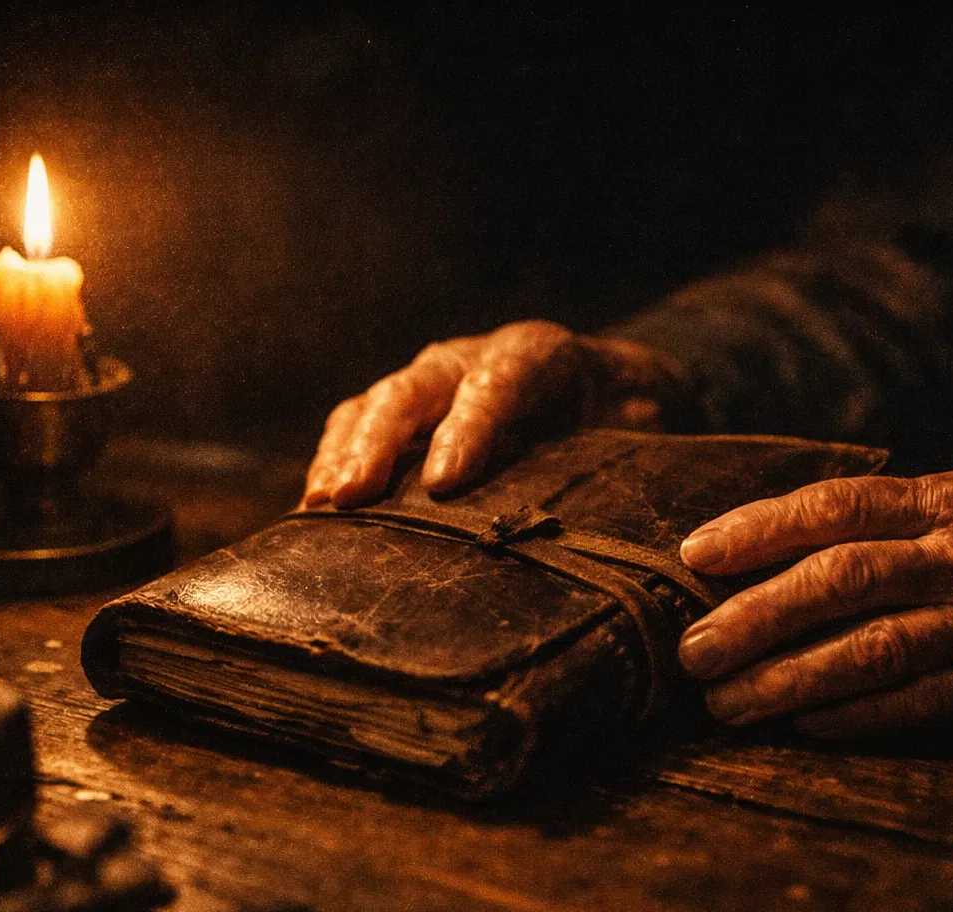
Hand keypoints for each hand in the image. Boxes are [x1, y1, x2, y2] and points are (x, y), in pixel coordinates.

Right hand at [300, 320, 693, 507]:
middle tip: (351, 496)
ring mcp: (430, 384)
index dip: (467, 429)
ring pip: (372, 407)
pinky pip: (356, 430)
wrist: (604, 393)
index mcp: (536, 355)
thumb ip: (620, 449)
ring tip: (322, 505)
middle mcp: (470, 359)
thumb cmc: (622, 417)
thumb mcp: (637, 426)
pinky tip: (314, 515)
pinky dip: (333, 467)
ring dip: (342, 456)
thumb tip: (611, 505)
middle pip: (414, 391)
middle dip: (378, 444)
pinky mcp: (405, 415)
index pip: (496, 385)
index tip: (442, 482)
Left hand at [676, 470, 952, 736]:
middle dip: (756, 616)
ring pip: (872, 650)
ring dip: (789, 680)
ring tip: (727, 705)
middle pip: (844, 579)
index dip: (761, 529)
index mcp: (951, 498)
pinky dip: (855, 716)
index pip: (840, 505)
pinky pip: (919, 704)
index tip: (695, 556)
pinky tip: (803, 727)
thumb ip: (886, 521)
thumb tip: (767, 551)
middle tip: (693, 651)